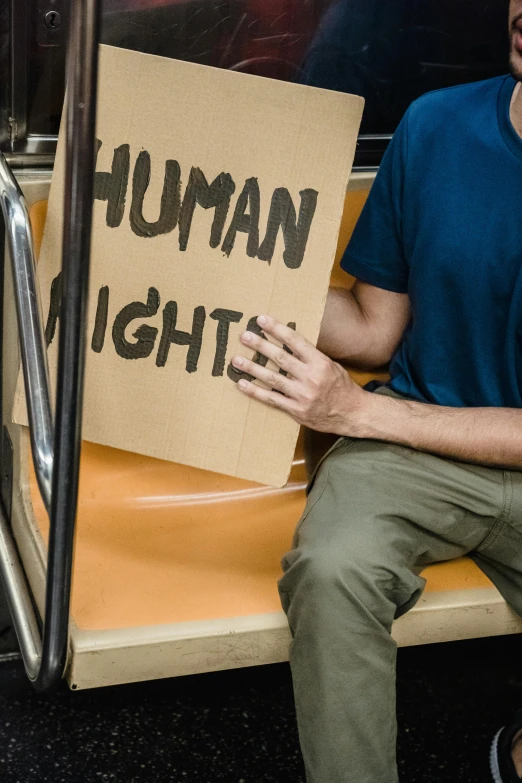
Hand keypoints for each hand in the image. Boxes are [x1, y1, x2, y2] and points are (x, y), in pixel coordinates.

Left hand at [231, 315, 369, 435]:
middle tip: (245, 336)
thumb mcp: (331, 365)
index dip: (277, 329)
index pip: (295, 341)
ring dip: (252, 368)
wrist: (352, 413)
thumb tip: (288, 342)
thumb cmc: (341, 387)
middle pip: (280, 358)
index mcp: (320, 362)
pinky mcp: (296, 410)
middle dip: (260, 345)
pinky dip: (255, 392)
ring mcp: (302, 395)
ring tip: (236, 359)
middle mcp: (310, 377)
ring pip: (272, 378)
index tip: (262, 320)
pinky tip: (242, 384)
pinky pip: (272, 399)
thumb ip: (310, 356)